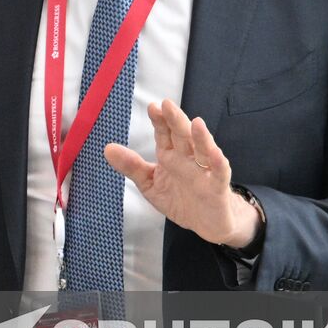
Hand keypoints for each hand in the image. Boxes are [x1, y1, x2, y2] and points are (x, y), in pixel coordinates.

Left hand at [103, 99, 258, 247]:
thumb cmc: (180, 199)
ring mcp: (204, 171)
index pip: (164, 134)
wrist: (206, 223)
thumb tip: (108, 149)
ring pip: (203, 150)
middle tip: (167, 104)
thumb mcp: (150, 184)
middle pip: (182, 136)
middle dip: (175, 121)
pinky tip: (215, 154)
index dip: (159, 120)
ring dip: (201, 137)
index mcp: (170, 156)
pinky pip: (219, 173)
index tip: (152, 107)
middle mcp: (188, 159)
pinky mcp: (217, 187)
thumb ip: (131, 167)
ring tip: (196, 123)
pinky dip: (218, 163)